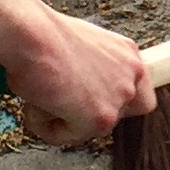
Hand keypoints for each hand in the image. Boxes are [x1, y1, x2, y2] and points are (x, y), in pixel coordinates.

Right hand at [4, 10, 154, 147]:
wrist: (30, 34)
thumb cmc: (42, 33)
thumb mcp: (77, 45)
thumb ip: (92, 68)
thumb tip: (78, 89)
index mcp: (127, 51)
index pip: (139, 88)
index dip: (116, 99)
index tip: (95, 100)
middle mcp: (132, 73)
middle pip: (124, 113)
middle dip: (94, 114)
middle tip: (67, 106)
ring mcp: (120, 96)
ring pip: (92, 127)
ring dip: (65, 119)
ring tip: (42, 99)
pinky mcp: (101, 118)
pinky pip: (70, 136)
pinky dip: (48, 126)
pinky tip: (37, 106)